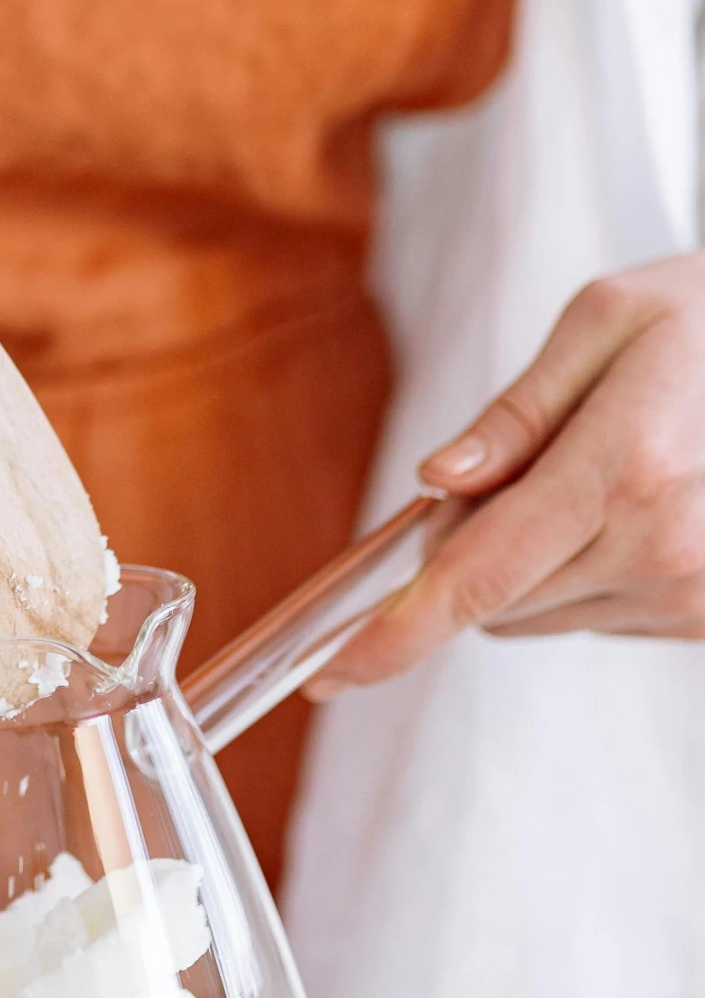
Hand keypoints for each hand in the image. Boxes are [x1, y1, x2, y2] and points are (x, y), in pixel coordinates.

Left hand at [310, 252, 704, 691]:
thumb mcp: (609, 322)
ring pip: (539, 613)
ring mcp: (693, 594)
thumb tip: (437, 483)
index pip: (476, 577)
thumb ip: (515, 412)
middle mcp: (661, 547)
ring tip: (606, 470)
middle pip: (495, 599)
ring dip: (535, 560)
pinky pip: (599, 615)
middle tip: (521, 463)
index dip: (393, 635)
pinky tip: (642, 503)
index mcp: (624, 469)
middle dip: (472, 546)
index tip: (329, 675)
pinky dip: (589, 570)